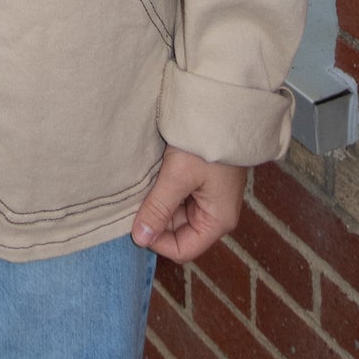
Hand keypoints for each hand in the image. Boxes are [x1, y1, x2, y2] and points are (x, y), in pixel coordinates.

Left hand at [131, 146, 245, 261]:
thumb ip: (158, 208)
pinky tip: (153, 176)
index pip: (183, 249)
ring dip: (158, 202)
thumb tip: (140, 239)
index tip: (136, 223)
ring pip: (175, 212)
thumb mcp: (178, 176)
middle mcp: (215, 213)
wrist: (223, 109)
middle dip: (155, 219)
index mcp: (217, 220)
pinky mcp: (202, 181)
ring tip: (145, 185)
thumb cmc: (206, 144)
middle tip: (136, 200)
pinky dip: (164, 190)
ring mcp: (209, 197)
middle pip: (178, 231)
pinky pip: (179, 196)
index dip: (157, 242)